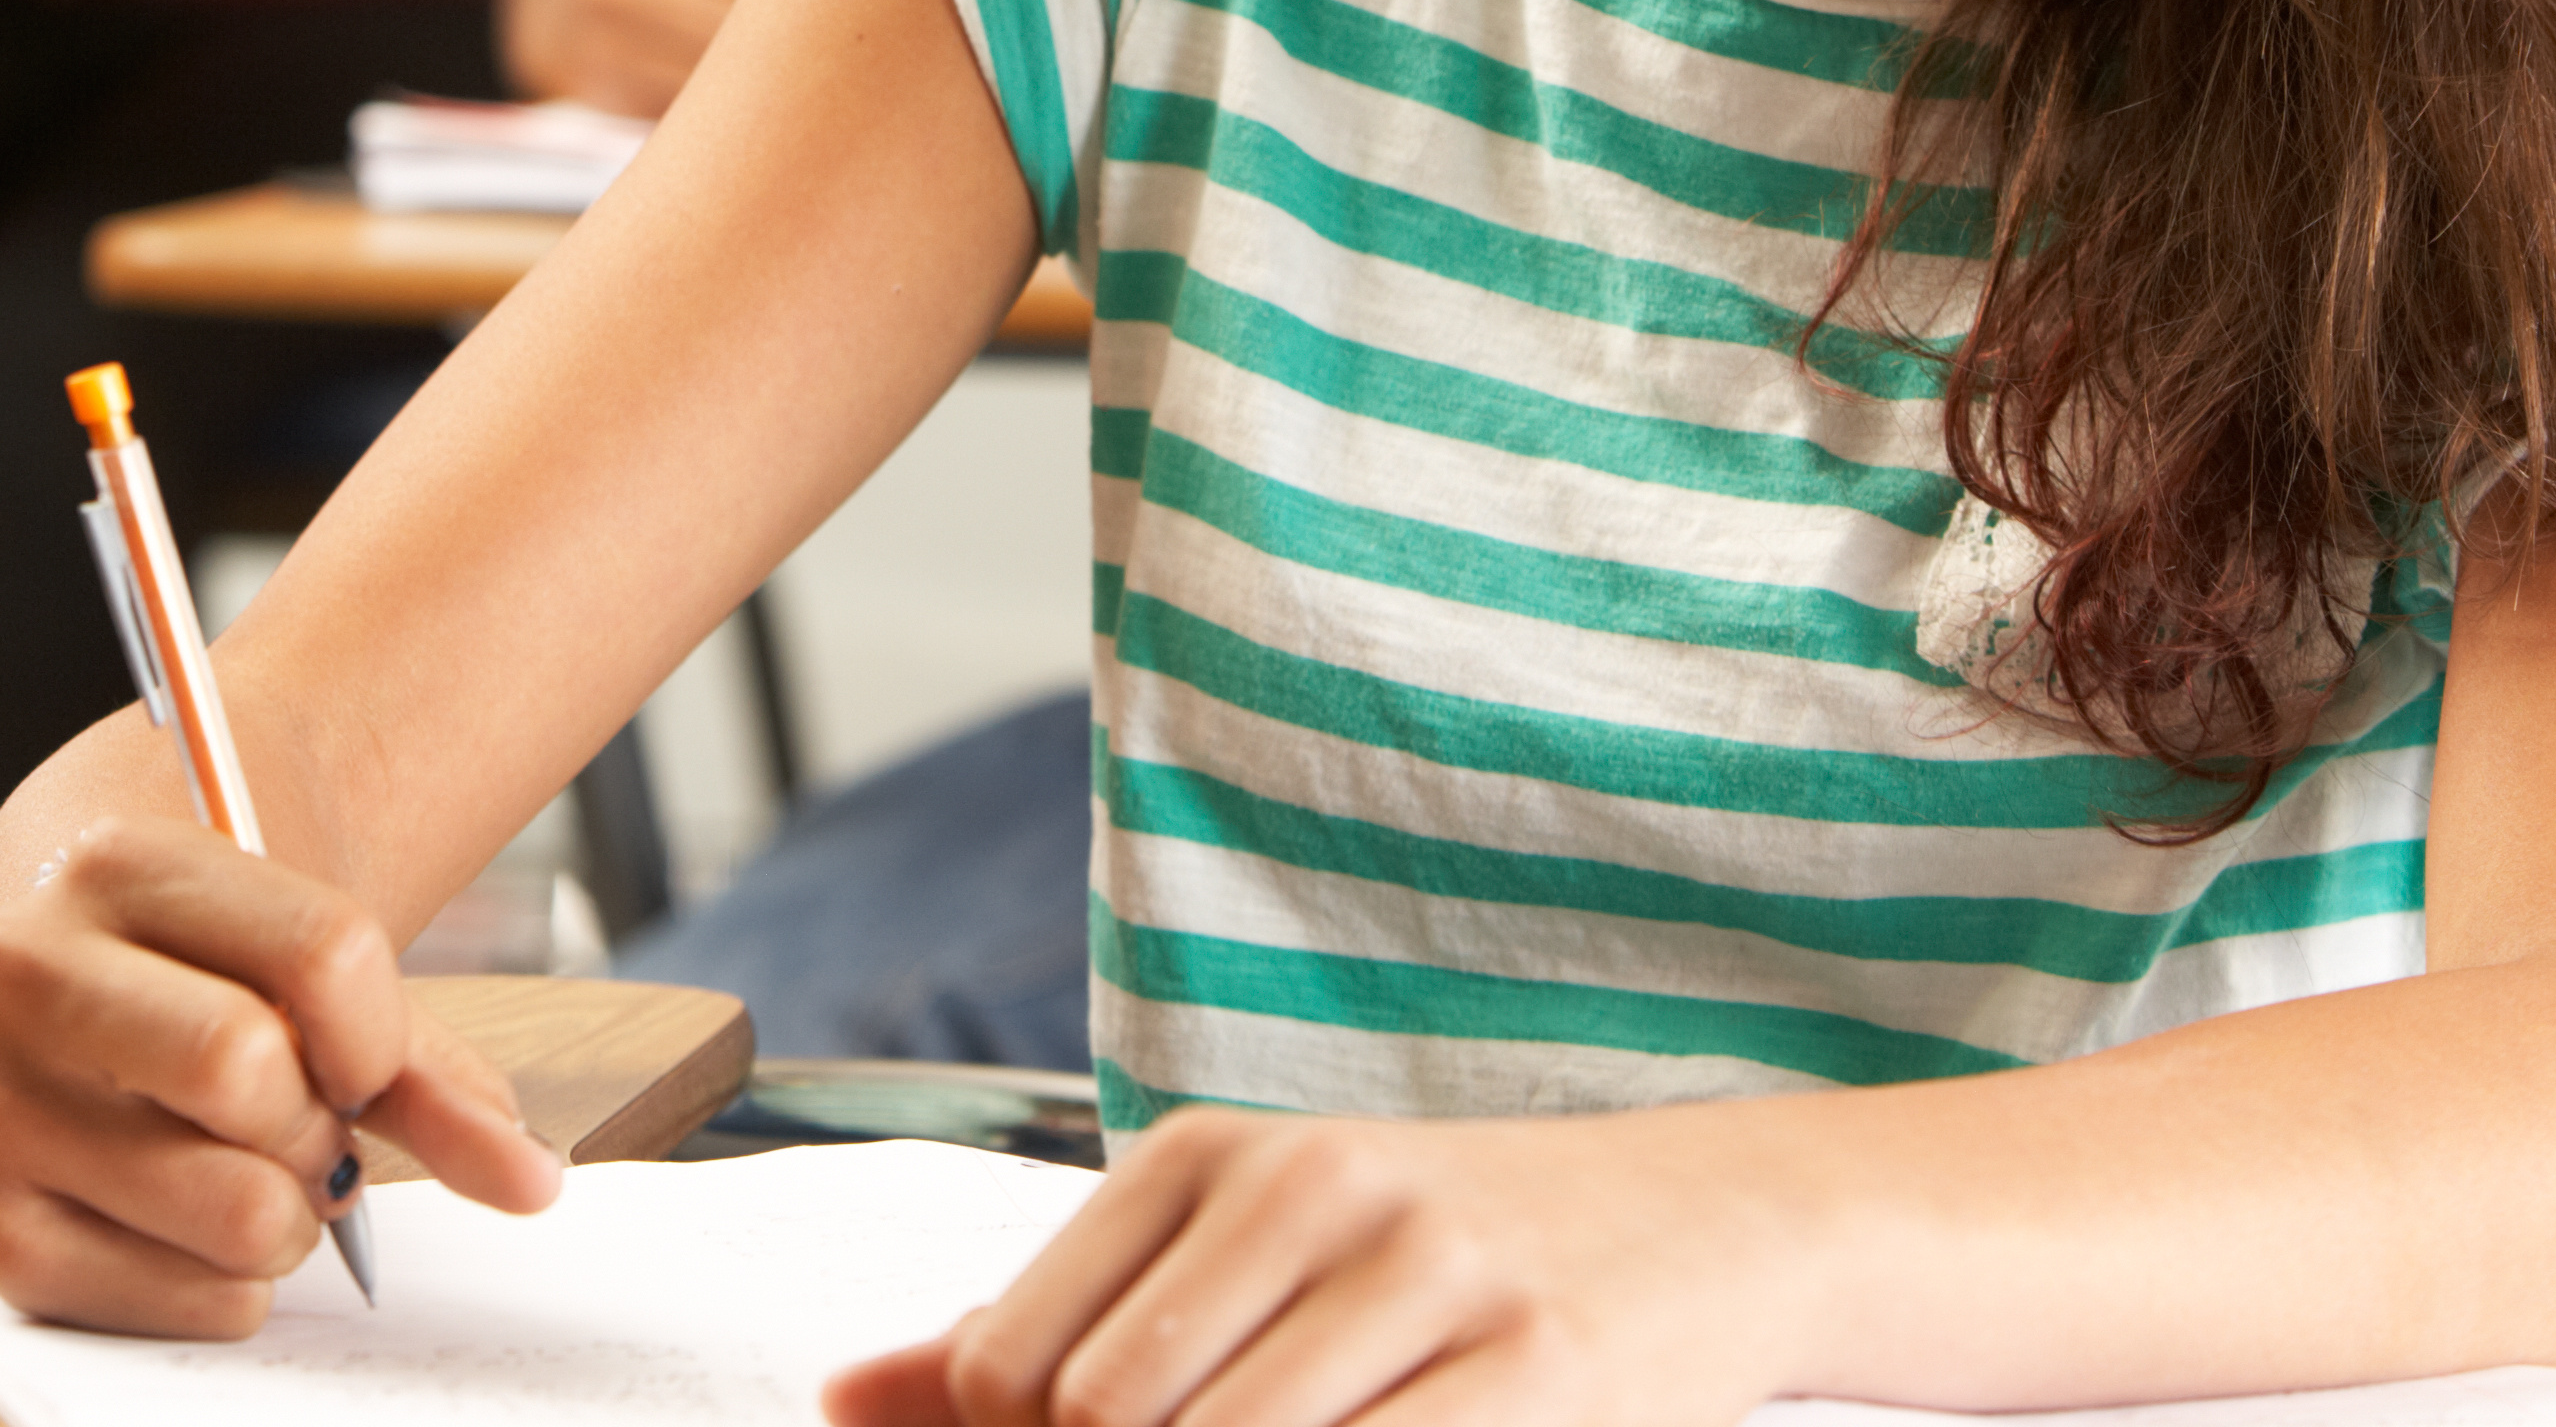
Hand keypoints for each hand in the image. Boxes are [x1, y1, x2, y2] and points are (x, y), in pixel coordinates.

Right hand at [0, 815, 563, 1334]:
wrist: (65, 983)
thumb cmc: (205, 975)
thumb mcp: (309, 972)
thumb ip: (428, 1073)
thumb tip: (533, 1177)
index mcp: (115, 863)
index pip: (321, 952)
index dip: (380, 1029)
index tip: (361, 1053)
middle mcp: (22, 973)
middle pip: (250, 1071)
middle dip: (319, 1120)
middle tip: (301, 1119)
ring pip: (233, 1208)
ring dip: (287, 1217)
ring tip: (248, 1168)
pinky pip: (181, 1301)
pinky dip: (230, 1286)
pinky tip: (194, 1221)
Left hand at [825, 1107, 1800, 1426]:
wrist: (1714, 1218)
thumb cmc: (1441, 1257)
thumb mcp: (1242, 1250)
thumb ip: (1046, 1326)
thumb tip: (841, 1395)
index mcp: (1215, 1155)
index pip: (1016, 1364)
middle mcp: (1311, 1189)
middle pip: (1110, 1422)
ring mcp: (1430, 1272)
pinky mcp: (1540, 1365)